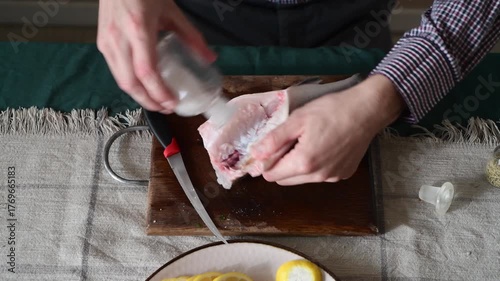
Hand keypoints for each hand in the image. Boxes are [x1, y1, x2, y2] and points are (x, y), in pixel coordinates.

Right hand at [97, 0, 215, 112]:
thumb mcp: (171, 11)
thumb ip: (191, 36)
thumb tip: (210, 57)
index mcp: (138, 30)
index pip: (146, 72)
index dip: (159, 92)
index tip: (172, 103)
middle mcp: (119, 39)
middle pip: (131, 83)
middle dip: (149, 101)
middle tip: (166, 108)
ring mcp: (107, 42)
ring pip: (120, 81)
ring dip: (139, 96)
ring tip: (156, 101)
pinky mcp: (102, 43)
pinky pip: (115, 71)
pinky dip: (130, 84)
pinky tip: (143, 86)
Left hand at [251, 75, 404, 184]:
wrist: (367, 110)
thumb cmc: (331, 110)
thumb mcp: (297, 120)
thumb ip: (274, 140)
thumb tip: (255, 155)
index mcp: (303, 163)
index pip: (271, 176)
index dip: (267, 162)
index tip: (272, 147)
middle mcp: (318, 176)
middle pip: (286, 180)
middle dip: (282, 164)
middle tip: (291, 141)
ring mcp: (332, 178)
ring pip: (303, 178)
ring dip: (299, 165)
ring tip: (308, 141)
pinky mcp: (343, 174)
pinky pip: (321, 175)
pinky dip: (316, 165)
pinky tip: (324, 145)